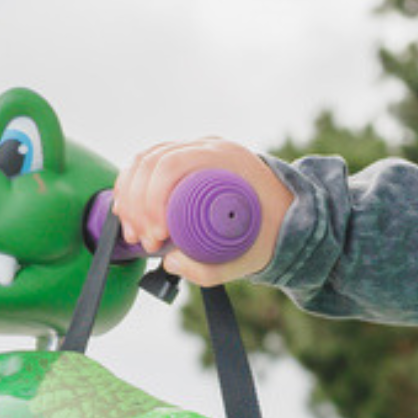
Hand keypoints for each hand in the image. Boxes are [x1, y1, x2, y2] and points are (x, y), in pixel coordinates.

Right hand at [108, 137, 291, 283]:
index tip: (157, 237)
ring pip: (144, 161)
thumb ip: (211, 269)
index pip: (171, 164)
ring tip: (135, 235)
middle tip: (146, 243)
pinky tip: (127, 213)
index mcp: (225, 157)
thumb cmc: (273, 234)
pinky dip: (131, 189)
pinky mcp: (186, 163)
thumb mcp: (249, 257)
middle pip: (151, 161)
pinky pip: (148, 167)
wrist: (290, 217)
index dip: (152, 200)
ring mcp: (195, 151)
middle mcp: (208, 147)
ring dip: (129, 198)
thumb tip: (170, 262)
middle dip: (137, 205)